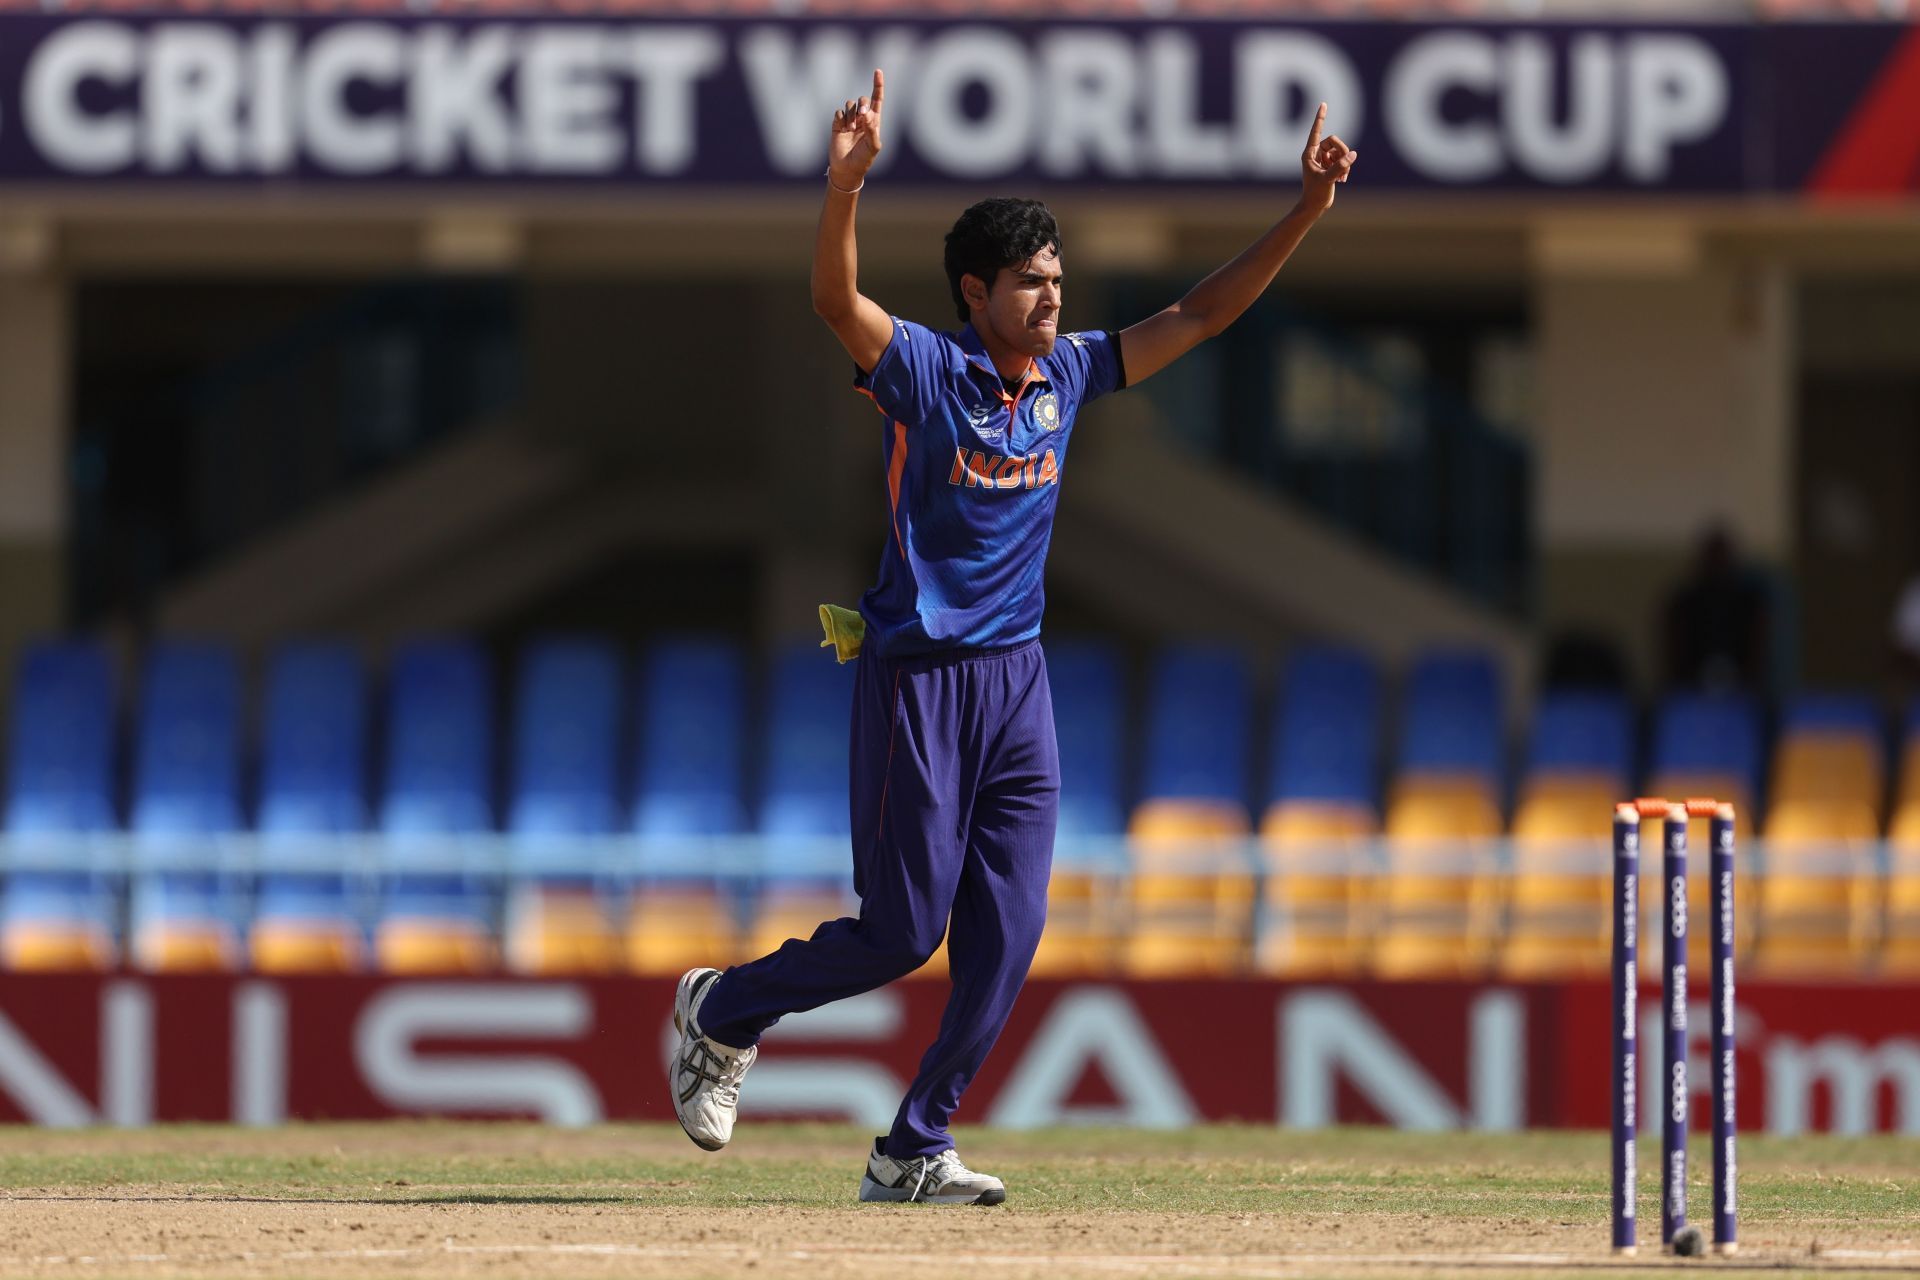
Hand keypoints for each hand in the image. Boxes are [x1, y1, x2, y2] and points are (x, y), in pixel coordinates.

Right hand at [828, 69, 884, 190]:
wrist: (847, 169)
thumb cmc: (864, 159)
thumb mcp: (873, 146)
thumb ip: (872, 129)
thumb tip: (866, 113)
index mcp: (874, 121)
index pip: (877, 99)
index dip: (878, 85)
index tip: (877, 71)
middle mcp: (862, 118)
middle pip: (863, 100)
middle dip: (863, 105)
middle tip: (862, 117)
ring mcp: (849, 120)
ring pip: (850, 104)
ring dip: (852, 115)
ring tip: (851, 129)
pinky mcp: (837, 124)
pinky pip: (839, 112)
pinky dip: (842, 118)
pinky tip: (843, 129)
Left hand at [1300, 103, 1356, 213]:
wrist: (1315, 206)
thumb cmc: (1315, 194)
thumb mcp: (1328, 179)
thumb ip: (1340, 166)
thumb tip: (1353, 154)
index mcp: (1309, 153)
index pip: (1316, 131)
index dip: (1320, 118)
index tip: (1323, 104)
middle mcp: (1316, 154)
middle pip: (1335, 141)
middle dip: (1342, 153)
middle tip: (1343, 168)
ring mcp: (1323, 159)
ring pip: (1341, 151)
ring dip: (1345, 163)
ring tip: (1341, 177)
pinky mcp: (1330, 166)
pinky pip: (1343, 159)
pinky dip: (1346, 168)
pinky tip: (1342, 180)